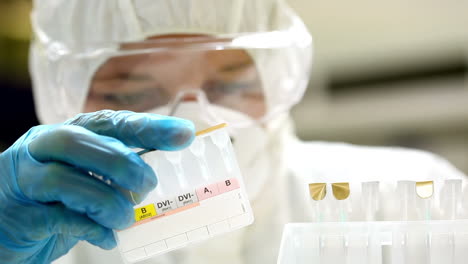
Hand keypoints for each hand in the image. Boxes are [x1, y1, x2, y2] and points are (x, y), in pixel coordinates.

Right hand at [0, 110, 194, 263]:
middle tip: (148, 185)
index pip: (108, 122)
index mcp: (63, 136)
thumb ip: (108, 176)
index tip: (184, 134)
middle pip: (80, 141)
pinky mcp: (16, 216)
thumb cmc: (49, 203)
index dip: (148, 127)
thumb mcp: (80, 182)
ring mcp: (23, 181)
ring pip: (66, 179)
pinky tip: (107, 238)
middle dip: (123, 163)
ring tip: (125, 219)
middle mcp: (40, 149)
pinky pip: (58, 218)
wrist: (2, 231)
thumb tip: (151, 183)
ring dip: (108, 202)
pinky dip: (91, 229)